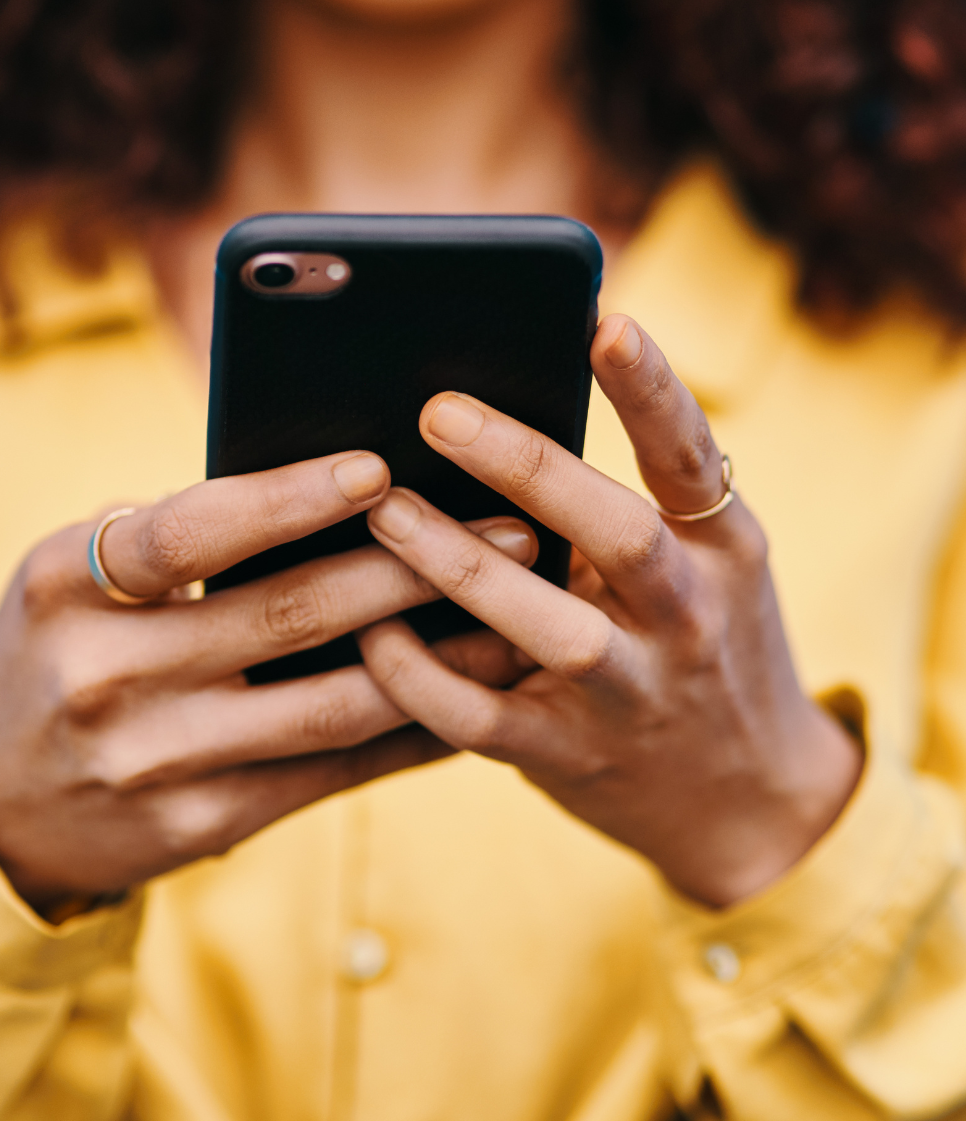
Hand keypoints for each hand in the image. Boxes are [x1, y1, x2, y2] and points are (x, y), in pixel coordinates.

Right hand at [0, 452, 535, 910]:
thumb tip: (331, 491)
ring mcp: (154, 762)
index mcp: (66, 587)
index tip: (379, 466)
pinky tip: (468, 694)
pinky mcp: (201, 824)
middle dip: (411, 567)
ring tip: (516, 613)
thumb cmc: (57, 646)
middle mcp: (105, 676)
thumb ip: (169, 535)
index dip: (288, 498)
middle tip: (509, 528)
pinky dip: (407, 731)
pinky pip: (329, 770)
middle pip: (285, 613)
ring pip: (330, 703)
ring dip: (438, 657)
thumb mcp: (70, 575)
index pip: (188, 530)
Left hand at [359, 316, 862, 907]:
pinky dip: (420, 678)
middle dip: (526, 468)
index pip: (690, 457)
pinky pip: (483, 720)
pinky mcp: (571, 756)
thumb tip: (504, 411)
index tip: (606, 322)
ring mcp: (631, 693)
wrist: (749, 799)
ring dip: (458, 565)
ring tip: (384, 509)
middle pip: (615, 533)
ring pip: (546, 627)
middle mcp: (687, 616)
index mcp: (721, 549)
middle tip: (438, 410)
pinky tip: (371, 632)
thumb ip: (630, 502)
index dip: (652, 390)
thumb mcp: (704, 565)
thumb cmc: (701, 642)